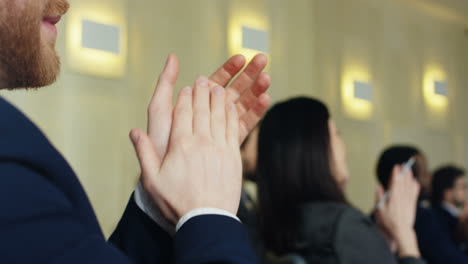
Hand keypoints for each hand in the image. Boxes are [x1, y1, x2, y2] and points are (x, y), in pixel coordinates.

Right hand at [131, 77, 241, 221]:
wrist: (207, 219)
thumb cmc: (177, 202)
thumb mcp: (153, 180)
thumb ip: (144, 153)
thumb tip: (134, 132)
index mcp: (180, 145)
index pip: (183, 113)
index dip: (185, 98)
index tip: (186, 87)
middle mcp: (201, 142)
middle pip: (201, 110)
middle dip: (202, 92)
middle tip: (202, 80)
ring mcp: (219, 148)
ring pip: (219, 115)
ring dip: (218, 98)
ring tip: (217, 87)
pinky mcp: (233, 156)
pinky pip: (233, 128)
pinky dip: (232, 114)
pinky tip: (231, 106)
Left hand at [148, 54, 270, 160]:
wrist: (168, 178)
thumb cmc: (161, 144)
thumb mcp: (160, 110)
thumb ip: (165, 84)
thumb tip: (173, 56)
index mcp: (197, 103)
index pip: (217, 80)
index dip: (230, 68)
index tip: (242, 57)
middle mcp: (211, 114)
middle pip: (234, 89)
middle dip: (248, 74)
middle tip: (262, 59)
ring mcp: (222, 128)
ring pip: (243, 104)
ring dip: (256, 89)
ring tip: (267, 77)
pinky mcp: (231, 142)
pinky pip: (246, 124)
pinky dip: (256, 111)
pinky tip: (266, 98)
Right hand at [375, 166, 420, 257]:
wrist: (400, 231)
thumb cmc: (387, 221)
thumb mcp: (379, 209)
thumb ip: (379, 196)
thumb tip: (378, 185)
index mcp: (393, 198)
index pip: (395, 183)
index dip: (395, 174)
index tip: (396, 167)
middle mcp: (401, 198)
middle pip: (403, 183)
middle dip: (403, 174)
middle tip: (403, 166)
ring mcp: (408, 201)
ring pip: (409, 187)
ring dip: (409, 178)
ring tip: (409, 171)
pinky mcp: (412, 205)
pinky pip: (414, 194)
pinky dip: (415, 188)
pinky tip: (416, 182)